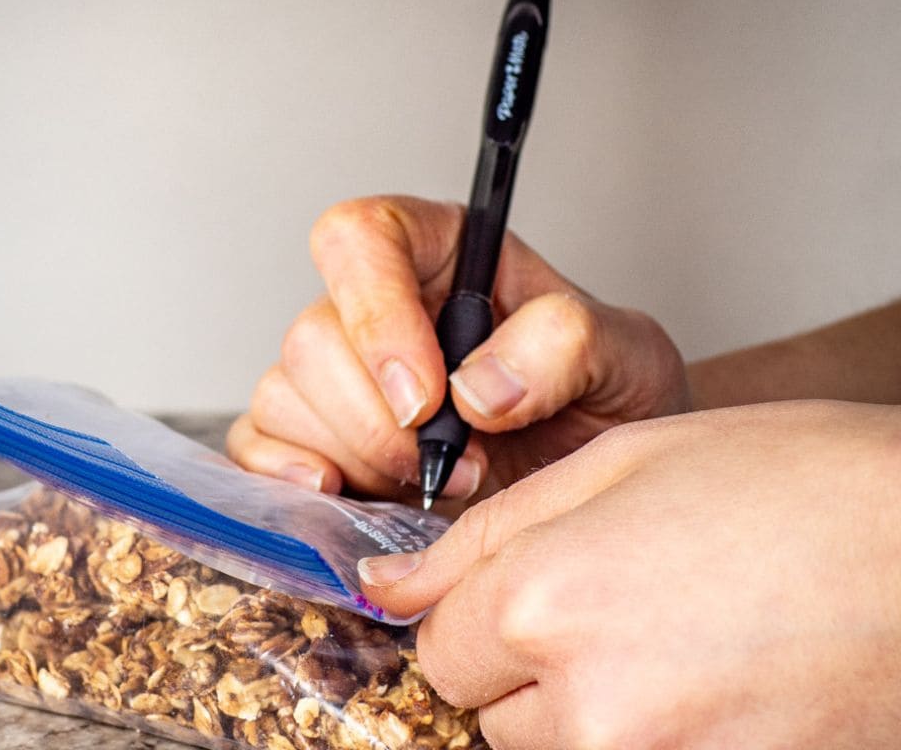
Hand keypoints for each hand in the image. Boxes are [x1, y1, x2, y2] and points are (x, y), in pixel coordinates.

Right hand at [227, 195, 687, 499]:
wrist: (602, 478)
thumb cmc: (608, 396)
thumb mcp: (626, 352)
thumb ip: (566, 343)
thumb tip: (477, 387)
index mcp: (438, 251)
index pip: (359, 236)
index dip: (375, 311)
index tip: (426, 394)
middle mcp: (376, 305)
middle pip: (312, 334)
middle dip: (378, 419)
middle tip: (456, 463)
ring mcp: (339, 372)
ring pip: (284, 394)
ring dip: (357, 458)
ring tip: (434, 486)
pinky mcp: (317, 437)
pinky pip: (256, 447)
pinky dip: (287, 481)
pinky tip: (350, 499)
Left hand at [360, 401, 900, 749]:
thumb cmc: (793, 484)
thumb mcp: (624, 463)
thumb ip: (492, 532)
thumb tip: (392, 587)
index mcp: (550, 601)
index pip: (438, 643)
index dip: (472, 608)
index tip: (511, 586)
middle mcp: (589, 708)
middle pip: (489, 710)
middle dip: (522, 660)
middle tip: (607, 596)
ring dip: (580, 704)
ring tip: (664, 632)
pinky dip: (645, 728)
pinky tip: (702, 675)